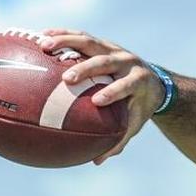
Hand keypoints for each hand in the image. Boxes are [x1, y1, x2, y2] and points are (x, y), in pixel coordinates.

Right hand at [39, 28, 163, 164]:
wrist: (154, 81)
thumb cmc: (141, 107)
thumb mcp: (135, 122)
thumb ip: (119, 140)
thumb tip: (97, 161)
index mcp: (139, 81)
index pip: (127, 85)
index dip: (114, 92)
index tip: (97, 101)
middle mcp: (127, 61)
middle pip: (106, 61)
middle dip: (87, 68)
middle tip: (68, 78)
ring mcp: (114, 49)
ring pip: (90, 42)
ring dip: (67, 42)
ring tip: (44, 46)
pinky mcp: (102, 43)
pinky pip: (81, 36)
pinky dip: (62, 34)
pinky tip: (41, 36)